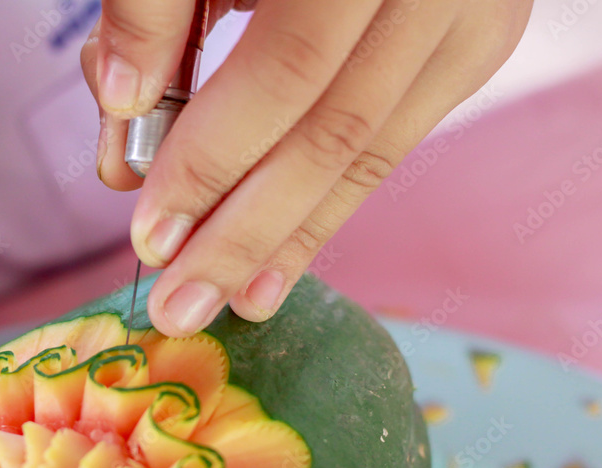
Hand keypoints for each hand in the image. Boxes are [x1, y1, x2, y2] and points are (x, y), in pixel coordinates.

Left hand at [82, 0, 532, 336]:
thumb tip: (121, 106)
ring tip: (236, 302)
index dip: (213, 161)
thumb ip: (154, 6)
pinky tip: (285, 253)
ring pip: (373, 148)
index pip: (287, 70)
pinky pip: (396, 136)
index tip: (151, 236)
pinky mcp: (479, 34)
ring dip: (294, 237)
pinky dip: (333, 200)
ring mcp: (474, 7)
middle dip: (246, 231)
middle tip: (180, 304)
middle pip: (335, 132)